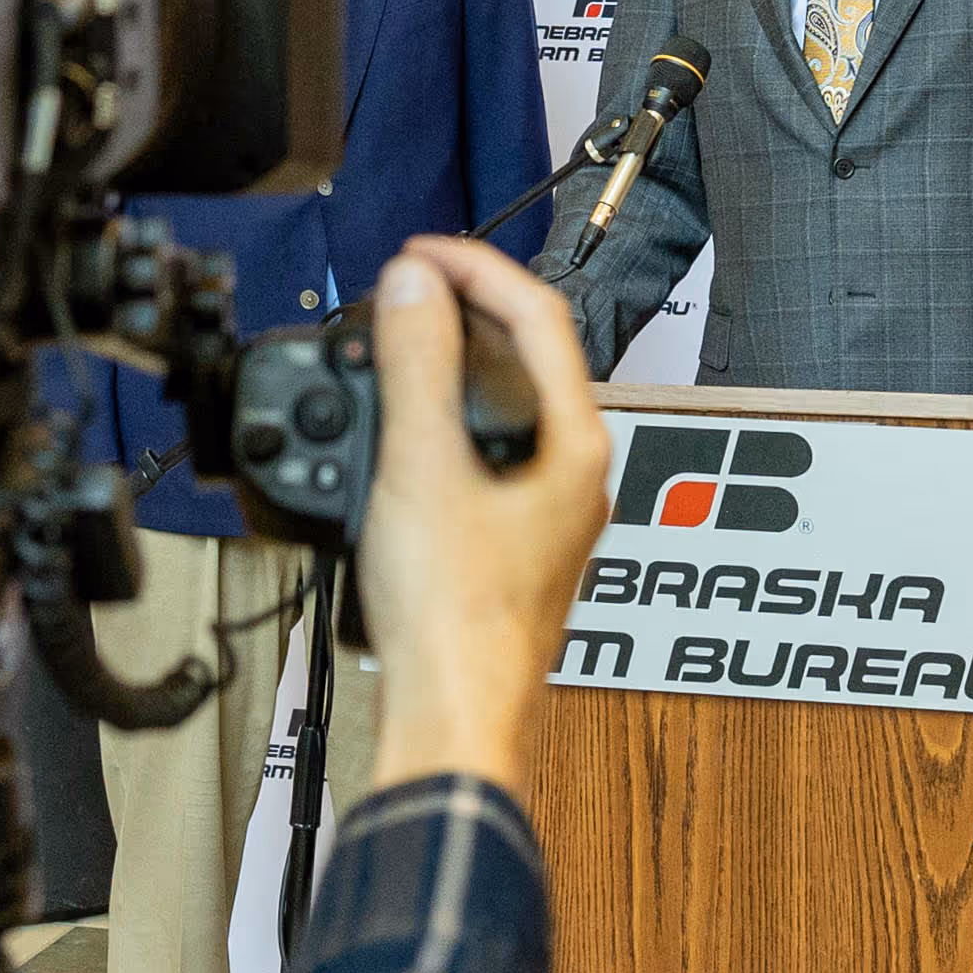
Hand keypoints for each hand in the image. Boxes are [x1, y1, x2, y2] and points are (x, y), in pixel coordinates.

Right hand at [357, 235, 613, 792]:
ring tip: (394, 349)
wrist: (454, 719)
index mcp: (578, 447)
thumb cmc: (459, 621)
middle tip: (403, 291)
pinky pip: (482, 457)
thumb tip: (417, 287)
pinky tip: (397, 439)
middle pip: (527, 359)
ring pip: (503, 411)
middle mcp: (575, 477)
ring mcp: (545, 515)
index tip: (421, 254)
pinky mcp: (510, 546)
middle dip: (462, 313)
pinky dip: (439, 428)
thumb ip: (418, 366)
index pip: (541, 316)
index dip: (476, 268)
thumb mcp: (422, 469)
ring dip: (447, 371)